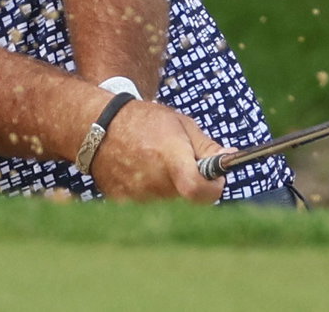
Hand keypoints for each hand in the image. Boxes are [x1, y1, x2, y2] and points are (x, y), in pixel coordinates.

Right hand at [88, 99, 230, 203]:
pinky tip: (141, 173)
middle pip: (189, 199)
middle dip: (192, 185)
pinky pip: (150, 207)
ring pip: (170, 205)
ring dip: (172, 190)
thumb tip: (231, 159)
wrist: (97, 126)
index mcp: (170, 157)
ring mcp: (137, 195)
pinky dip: (152, 195)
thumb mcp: (180, 124)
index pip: (199, 191)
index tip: (215, 179)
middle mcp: (154, 180)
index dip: (214, 189)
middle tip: (182, 165)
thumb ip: (207, 146)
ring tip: (156, 165)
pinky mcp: (124, 204)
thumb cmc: (143, 121)